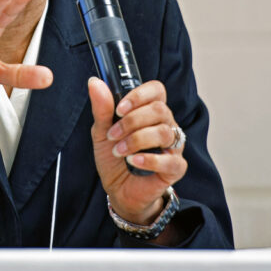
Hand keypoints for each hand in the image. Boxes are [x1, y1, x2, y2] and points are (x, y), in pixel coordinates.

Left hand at [89, 77, 186, 225]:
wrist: (117, 188)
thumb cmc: (113, 156)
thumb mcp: (102, 131)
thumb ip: (102, 108)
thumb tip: (94, 82)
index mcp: (149, 110)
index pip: (156, 90)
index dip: (139, 95)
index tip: (119, 109)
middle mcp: (165, 124)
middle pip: (159, 110)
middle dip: (132, 121)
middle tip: (113, 134)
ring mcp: (173, 146)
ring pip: (164, 132)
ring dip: (136, 140)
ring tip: (118, 150)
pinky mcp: (176, 168)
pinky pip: (171, 160)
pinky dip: (149, 160)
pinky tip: (133, 161)